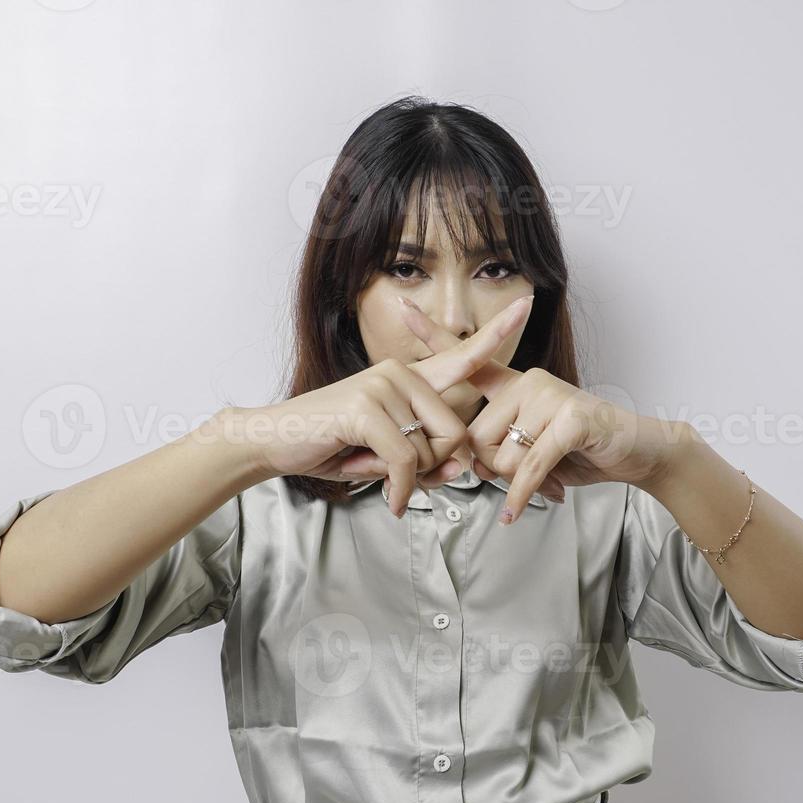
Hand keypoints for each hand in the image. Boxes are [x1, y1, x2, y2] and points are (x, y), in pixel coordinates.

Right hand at [235, 295, 536, 516]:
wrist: (275, 443)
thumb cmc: (332, 447)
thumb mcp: (388, 458)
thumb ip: (431, 461)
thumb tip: (463, 466)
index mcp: (409, 378)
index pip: (462, 355)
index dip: (497, 334)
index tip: (527, 305)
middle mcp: (400, 373)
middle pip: (455, 433)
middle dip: (434, 468)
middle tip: (399, 474)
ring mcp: (383, 386)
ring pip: (431, 451)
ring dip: (409, 480)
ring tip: (375, 470)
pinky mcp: (366, 407)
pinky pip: (405, 462)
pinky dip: (400, 489)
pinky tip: (389, 497)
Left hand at [395, 294, 686, 522]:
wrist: (634, 451)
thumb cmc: (579, 451)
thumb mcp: (529, 448)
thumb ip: (497, 448)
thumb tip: (473, 465)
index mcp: (513, 385)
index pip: (468, 359)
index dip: (433, 335)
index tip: (404, 307)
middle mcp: (527, 382)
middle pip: (477, 439)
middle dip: (494, 471)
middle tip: (527, 473)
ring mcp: (549, 396)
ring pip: (501, 457)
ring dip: (517, 482)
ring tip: (546, 475)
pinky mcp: (569, 419)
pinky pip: (528, 467)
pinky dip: (522, 495)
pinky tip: (514, 512)